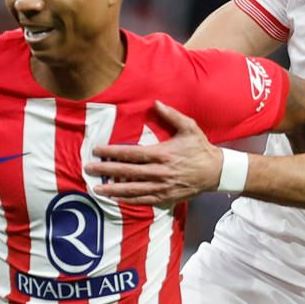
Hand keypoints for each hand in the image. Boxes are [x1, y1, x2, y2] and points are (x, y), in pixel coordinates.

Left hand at [86, 102, 221, 205]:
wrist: (215, 172)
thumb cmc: (200, 148)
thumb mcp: (189, 127)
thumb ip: (171, 115)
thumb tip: (155, 103)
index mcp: (162, 154)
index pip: (131, 154)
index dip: (112, 152)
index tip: (97, 151)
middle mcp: (159, 172)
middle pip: (127, 173)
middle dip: (105, 171)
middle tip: (88, 170)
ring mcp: (162, 187)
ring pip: (132, 190)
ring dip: (113, 190)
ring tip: (96, 189)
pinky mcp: (165, 198)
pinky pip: (143, 200)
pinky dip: (128, 201)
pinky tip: (115, 199)